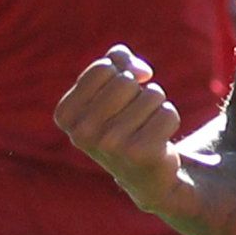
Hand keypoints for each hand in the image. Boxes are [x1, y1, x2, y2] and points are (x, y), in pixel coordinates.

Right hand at [57, 45, 188, 211]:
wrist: (144, 174)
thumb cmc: (124, 122)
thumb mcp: (110, 87)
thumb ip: (117, 60)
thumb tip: (141, 72)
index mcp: (65, 114)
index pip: (105, 68)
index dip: (122, 74)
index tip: (120, 97)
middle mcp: (82, 133)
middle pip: (127, 81)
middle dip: (139, 91)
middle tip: (135, 115)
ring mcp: (110, 145)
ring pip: (151, 95)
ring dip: (156, 105)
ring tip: (146, 127)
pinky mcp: (140, 154)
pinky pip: (168, 113)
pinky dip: (169, 120)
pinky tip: (158, 139)